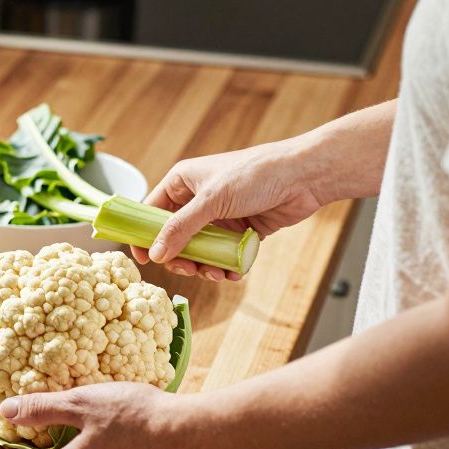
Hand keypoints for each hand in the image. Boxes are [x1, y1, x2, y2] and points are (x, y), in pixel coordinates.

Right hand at [132, 140, 327, 280]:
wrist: (304, 176)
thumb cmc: (256, 175)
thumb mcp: (212, 201)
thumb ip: (181, 228)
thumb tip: (156, 254)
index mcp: (183, 182)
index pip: (151, 211)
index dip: (144, 235)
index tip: (144, 259)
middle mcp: (198, 199)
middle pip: (174, 236)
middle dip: (180, 257)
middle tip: (188, 270)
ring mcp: (219, 216)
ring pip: (199, 249)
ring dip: (204, 266)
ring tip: (216, 274)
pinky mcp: (239, 230)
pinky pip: (223, 254)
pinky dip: (225, 266)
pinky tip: (232, 272)